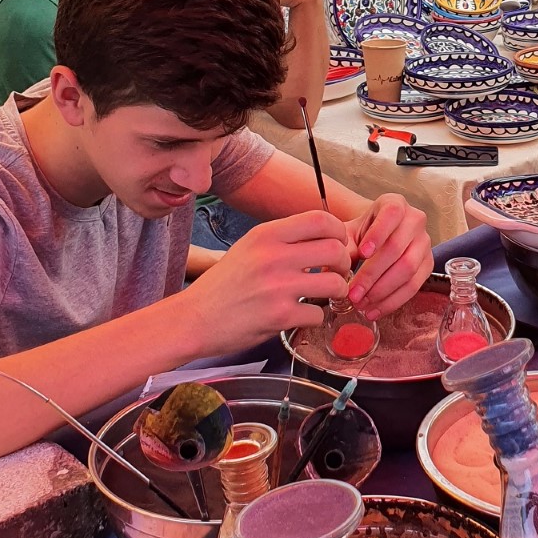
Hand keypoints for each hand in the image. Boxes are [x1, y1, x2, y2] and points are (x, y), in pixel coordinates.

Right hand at [181, 211, 350, 353]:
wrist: (193, 319)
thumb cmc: (224, 285)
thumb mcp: (249, 248)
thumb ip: (283, 240)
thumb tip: (324, 238)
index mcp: (267, 234)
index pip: (321, 218)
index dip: (338, 232)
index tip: (337, 245)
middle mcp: (273, 256)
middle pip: (335, 249)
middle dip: (344, 263)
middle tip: (336, 273)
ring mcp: (278, 287)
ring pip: (335, 283)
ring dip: (337, 291)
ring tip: (325, 295)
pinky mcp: (280, 316)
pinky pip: (318, 314)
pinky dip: (315, 317)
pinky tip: (302, 316)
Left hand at [344, 195, 432, 318]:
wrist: (377, 237)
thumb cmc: (362, 233)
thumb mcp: (349, 232)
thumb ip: (343, 247)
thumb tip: (337, 269)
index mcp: (395, 204)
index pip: (391, 214)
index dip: (378, 234)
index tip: (363, 253)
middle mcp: (415, 220)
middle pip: (397, 248)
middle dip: (373, 274)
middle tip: (354, 293)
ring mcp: (425, 243)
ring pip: (408, 269)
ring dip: (382, 291)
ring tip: (362, 304)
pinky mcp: (428, 264)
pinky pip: (414, 286)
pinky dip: (393, 301)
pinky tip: (375, 310)